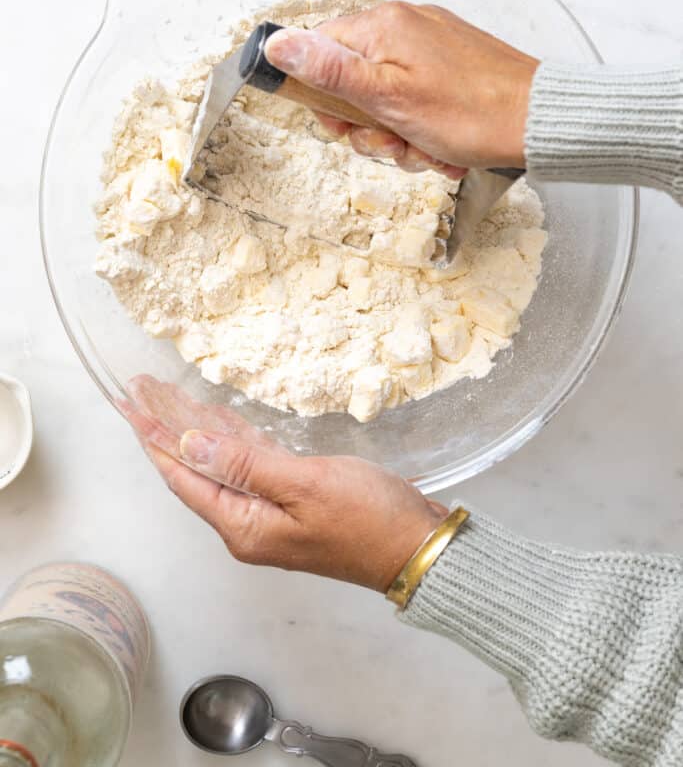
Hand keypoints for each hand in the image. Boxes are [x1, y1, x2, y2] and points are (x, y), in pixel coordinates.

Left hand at [123, 376, 446, 591]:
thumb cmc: (368, 518)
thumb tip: (189, 445)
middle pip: (196, 468)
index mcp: (243, 525)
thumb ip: (243, 465)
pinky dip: (232, 440)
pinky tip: (220, 422)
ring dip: (197, 429)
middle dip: (167, 426)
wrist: (418, 547)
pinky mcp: (293, 502)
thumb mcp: (303, 484)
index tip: (130, 403)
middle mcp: (248, 524)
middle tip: (141, 388)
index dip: (154, 436)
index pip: (184, 475)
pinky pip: (249, 466)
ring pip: (221, 464)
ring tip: (168, 396)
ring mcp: (270, 514)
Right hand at [265, 1, 538, 175]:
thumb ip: (329, 71)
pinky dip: (424, 129)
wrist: (540, 122)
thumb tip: (278, 44)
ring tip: (425, 150)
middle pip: (353, 79)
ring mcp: (432, 46)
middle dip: (368, 125)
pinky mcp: (454, 66)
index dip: (322, 95)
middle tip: (392, 144)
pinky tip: (443, 146)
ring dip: (399, 135)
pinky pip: (417, 100)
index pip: (320, 49)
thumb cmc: (470, 113)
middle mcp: (406, 26)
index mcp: (383, 26)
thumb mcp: (387, 98)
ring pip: (386, 98)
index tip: (341, 125)